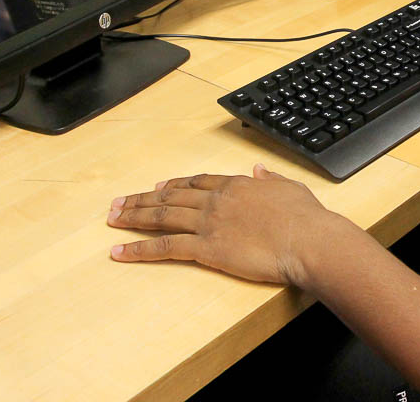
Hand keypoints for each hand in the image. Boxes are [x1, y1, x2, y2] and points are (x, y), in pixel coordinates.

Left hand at [107, 164, 346, 285]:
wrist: (307, 240)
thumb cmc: (305, 218)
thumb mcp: (290, 188)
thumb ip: (270, 179)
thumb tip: (260, 169)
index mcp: (236, 186)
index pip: (196, 182)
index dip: (174, 185)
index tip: (158, 187)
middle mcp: (216, 201)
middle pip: (170, 197)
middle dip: (142, 199)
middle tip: (119, 202)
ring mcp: (209, 223)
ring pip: (162, 217)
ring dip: (133, 217)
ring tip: (112, 219)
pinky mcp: (206, 249)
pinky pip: (165, 247)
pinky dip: (139, 249)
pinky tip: (119, 251)